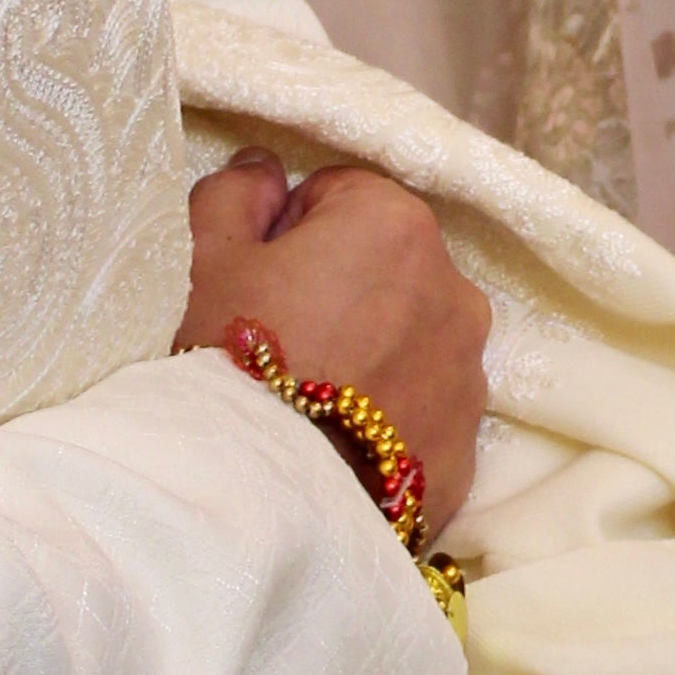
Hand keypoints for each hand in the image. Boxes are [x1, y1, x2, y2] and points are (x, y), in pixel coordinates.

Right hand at [181, 151, 489, 530]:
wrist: (263, 503)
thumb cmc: (230, 362)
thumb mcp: (205, 259)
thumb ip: (235, 193)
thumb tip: (267, 170)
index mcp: (395, 225)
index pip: (339, 197)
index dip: (288, 234)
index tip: (258, 282)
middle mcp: (455, 289)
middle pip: (386, 268)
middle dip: (339, 290)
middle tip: (278, 344)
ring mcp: (470, 373)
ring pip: (412, 338)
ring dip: (372, 352)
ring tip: (308, 401)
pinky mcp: (467, 447)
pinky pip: (424, 410)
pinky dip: (390, 417)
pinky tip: (337, 445)